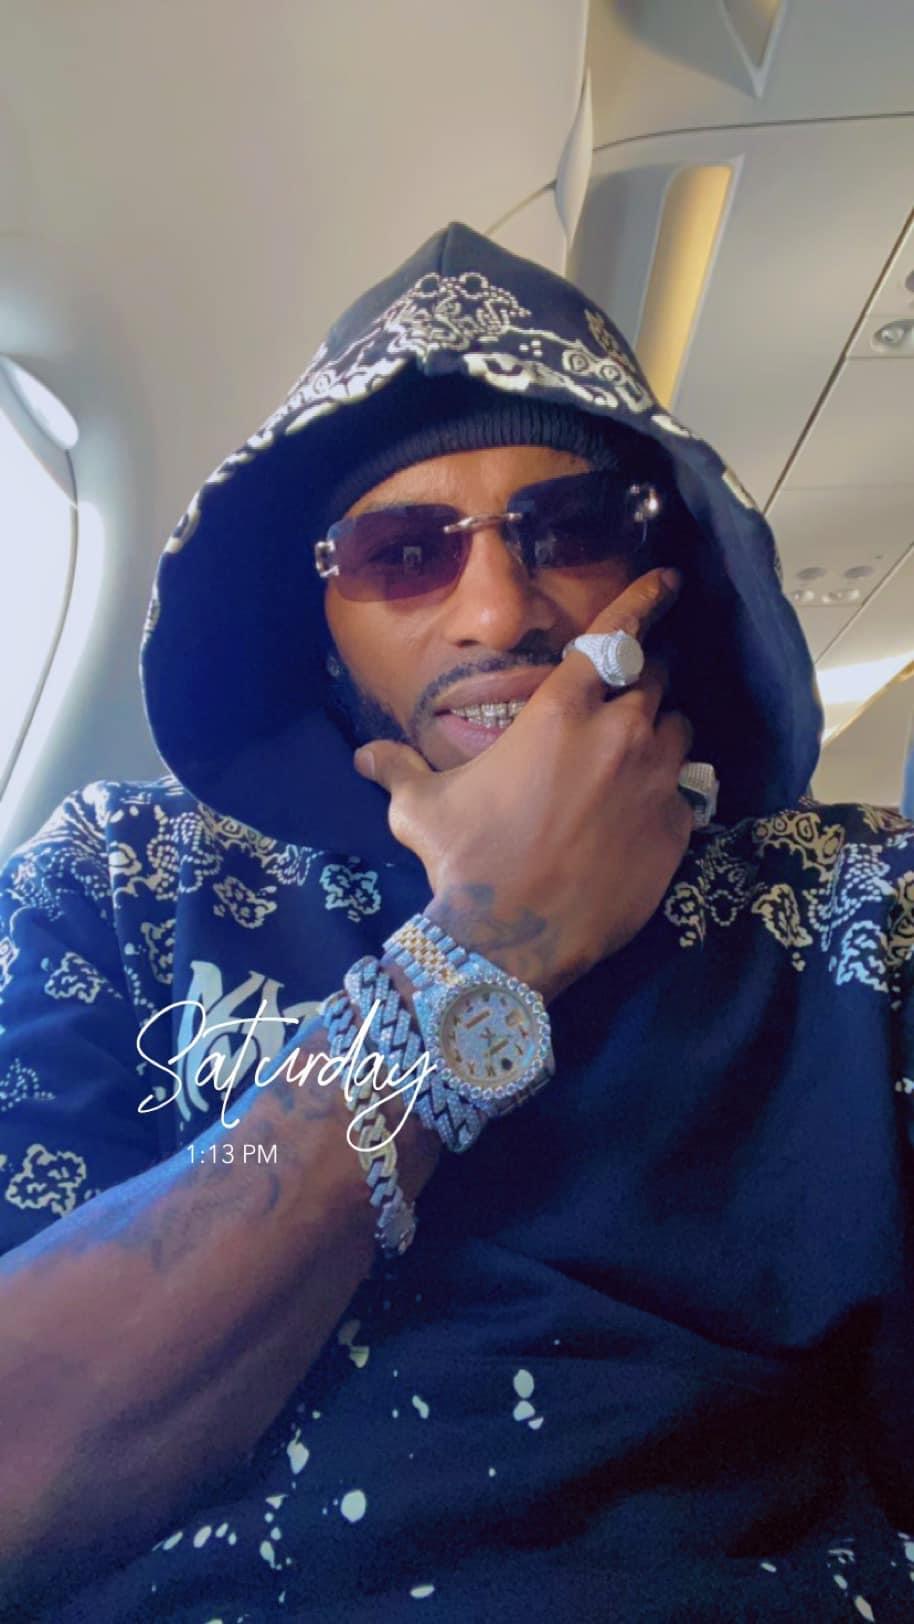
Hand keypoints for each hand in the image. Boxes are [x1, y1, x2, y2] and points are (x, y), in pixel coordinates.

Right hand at [353, 567, 693, 1004]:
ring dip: (660, 734)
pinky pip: (686, 794)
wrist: (510, 942)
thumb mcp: (421, 808)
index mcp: (560, 711)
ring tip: (635, 759)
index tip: (671, 581)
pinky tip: (642, 817)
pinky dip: (669, 796)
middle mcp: (618, 735)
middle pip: (654, 680)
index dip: (646, 599)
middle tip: (624, 701)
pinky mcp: (677, 831)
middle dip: (642, 681)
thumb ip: (398, 770)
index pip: (616, 634)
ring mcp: (655, 782)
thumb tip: (363, 757)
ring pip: (679, 731)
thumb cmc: (464, 861)